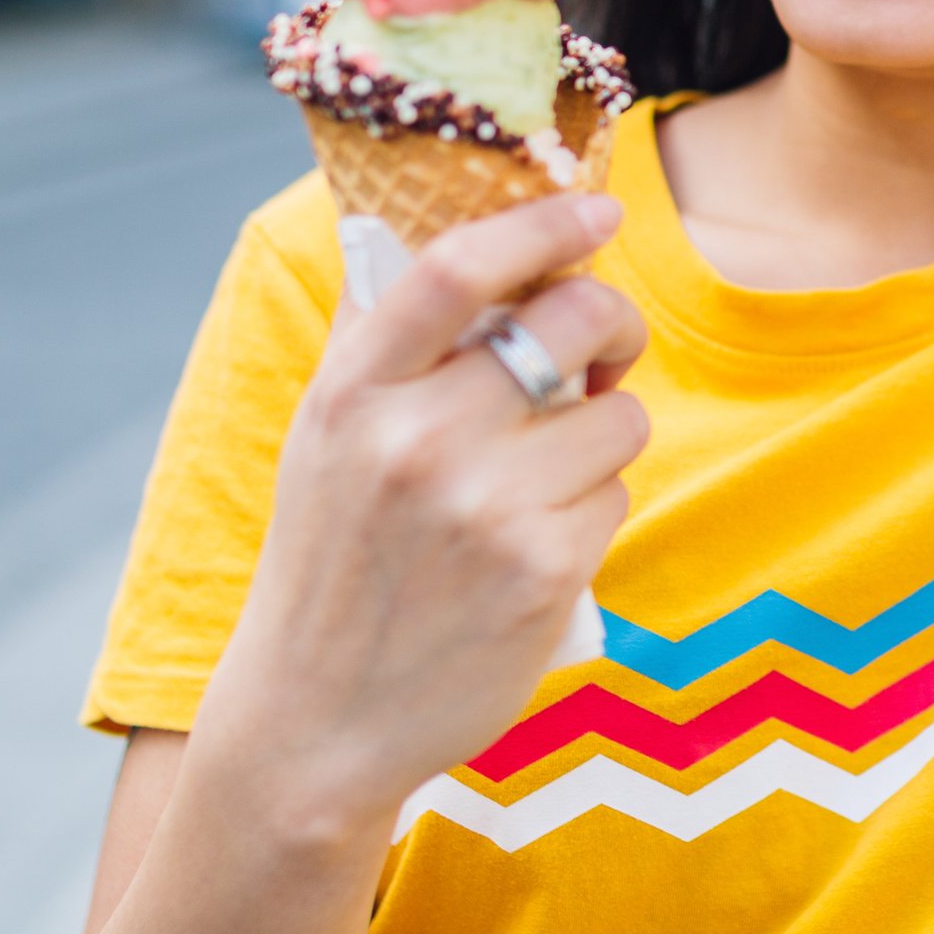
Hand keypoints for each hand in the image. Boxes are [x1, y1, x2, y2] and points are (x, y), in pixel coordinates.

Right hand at [197, 192, 649, 831]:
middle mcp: (415, 440)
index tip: (597, 208)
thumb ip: (384, 343)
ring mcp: (484, 508)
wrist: (316, 725)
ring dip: (603, 433)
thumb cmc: (330, 567)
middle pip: (571, 320)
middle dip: (611, 323)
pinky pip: (617, 495)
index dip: (542, 223)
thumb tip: (447, 232)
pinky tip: (536, 546)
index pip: (459, 267)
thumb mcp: (324, 441)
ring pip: (616, 415)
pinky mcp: (543, 572)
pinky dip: (594, 509)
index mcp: (353, 392)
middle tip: (603, 350)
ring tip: (545, 476)